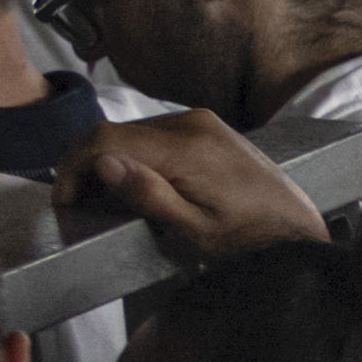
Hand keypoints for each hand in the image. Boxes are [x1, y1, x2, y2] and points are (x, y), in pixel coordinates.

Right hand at [64, 111, 332, 256]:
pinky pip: (155, 134)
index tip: (65, 197)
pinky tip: (137, 183)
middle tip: (78, 201)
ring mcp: (201, 122)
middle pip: (115, 133)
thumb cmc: (251, 239)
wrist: (297, 230)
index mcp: (187, 148)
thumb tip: (103, 164)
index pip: (106, 139)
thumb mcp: (195, 231)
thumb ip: (148, 196)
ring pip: (132, 132)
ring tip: (104, 197)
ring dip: (110, 159)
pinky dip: (136, 154)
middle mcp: (192, 124)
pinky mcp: (208, 128)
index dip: (74, 166)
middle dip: (87, 164)